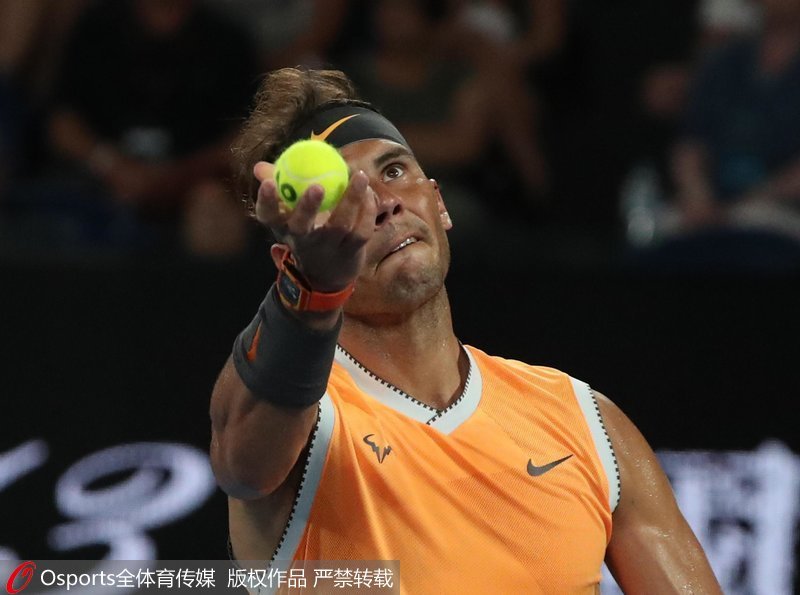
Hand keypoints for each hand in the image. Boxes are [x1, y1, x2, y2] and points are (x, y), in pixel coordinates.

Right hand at [253, 161, 375, 292]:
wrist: (326, 277)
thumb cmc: (305, 235)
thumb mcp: (287, 216)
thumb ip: (279, 187)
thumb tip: (260, 166)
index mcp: (284, 228)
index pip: (268, 216)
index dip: (267, 201)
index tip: (268, 183)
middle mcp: (303, 241)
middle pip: (302, 226)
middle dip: (308, 206)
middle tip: (317, 186)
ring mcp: (329, 248)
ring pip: (340, 225)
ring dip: (351, 199)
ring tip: (359, 176)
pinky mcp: (352, 252)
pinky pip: (362, 230)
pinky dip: (367, 210)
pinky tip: (368, 192)